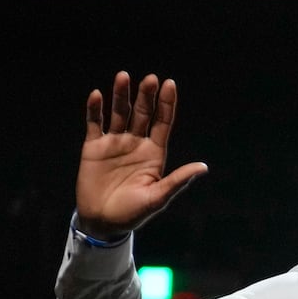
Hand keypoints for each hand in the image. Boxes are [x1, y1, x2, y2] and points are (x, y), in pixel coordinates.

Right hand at [76, 72, 208, 238]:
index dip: (166, 104)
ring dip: (120, 96)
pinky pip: (94, 124)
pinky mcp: (94, 147)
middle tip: (150, 79)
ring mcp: (115, 143)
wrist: (103, 222)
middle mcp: (136, 144)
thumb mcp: (158, 197)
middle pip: (142, 114)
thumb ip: (178, 180)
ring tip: (123, 76)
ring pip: (119, 113)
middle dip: (146, 96)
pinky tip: (98, 95)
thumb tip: (203, 167)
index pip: (162, 123)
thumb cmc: (134, 213)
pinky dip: (95, 110)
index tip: (170, 84)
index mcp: (154, 153)